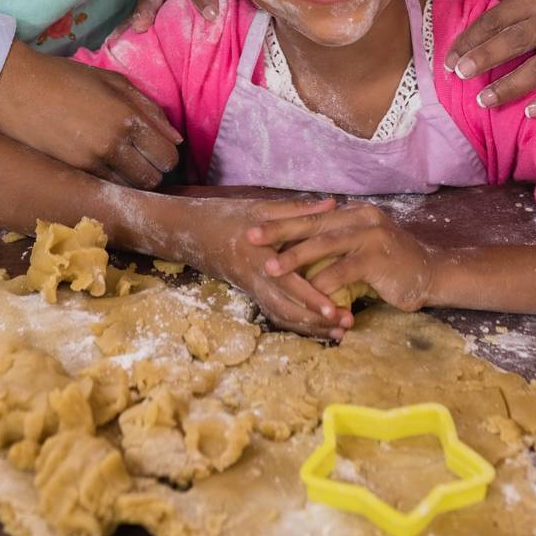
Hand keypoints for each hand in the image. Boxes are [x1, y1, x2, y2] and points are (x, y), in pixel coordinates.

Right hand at [0, 41, 181, 188]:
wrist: (15, 85)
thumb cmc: (66, 77)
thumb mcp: (113, 80)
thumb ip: (148, 107)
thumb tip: (176, 137)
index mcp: (126, 117)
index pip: (168, 156)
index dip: (166, 154)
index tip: (156, 147)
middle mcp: (112, 144)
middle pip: (153, 179)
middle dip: (153, 170)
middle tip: (141, 158)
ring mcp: (90, 162)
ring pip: (130, 190)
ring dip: (131, 180)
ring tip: (121, 163)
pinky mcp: (71, 172)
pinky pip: (104, 189)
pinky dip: (110, 183)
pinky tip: (102, 166)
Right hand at [200, 196, 352, 339]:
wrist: (188, 231)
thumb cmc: (225, 215)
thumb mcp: (260, 208)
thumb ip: (297, 209)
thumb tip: (333, 203)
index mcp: (256, 255)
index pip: (286, 282)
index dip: (310, 298)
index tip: (334, 310)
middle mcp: (253, 278)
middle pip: (286, 309)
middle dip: (316, 321)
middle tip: (346, 325)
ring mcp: (251, 289)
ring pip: (281, 317)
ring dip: (310, 328)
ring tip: (340, 332)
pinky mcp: (251, 294)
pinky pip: (274, 314)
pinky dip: (297, 324)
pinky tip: (319, 327)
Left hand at [246, 201, 435, 312]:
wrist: (431, 274)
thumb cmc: (392, 266)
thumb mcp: (361, 248)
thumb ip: (337, 243)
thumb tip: (299, 246)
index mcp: (354, 214)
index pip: (311, 217)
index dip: (282, 222)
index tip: (254, 227)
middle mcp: (362, 218)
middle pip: (313, 225)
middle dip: (279, 232)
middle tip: (250, 237)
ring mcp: (371, 235)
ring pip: (325, 245)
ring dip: (296, 257)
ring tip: (271, 267)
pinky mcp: (378, 257)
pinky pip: (345, 269)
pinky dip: (326, 282)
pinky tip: (308, 292)